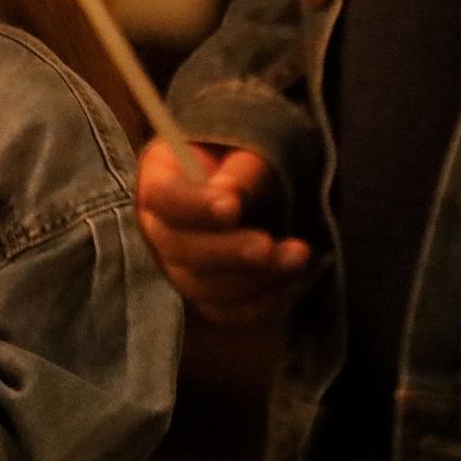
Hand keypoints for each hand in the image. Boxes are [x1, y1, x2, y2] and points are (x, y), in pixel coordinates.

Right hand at [137, 140, 316, 324]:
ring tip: (300, 256)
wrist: (256, 185)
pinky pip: (230, 312)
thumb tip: (230, 196)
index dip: (194, 206)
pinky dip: (267, 302)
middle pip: (180, 250)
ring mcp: (180, 268)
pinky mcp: (208, 296)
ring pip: (206, 288)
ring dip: (256, 279)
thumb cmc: (247, 159)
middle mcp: (160, 230)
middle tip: (270, 245)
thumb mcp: (246, 148)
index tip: (232, 206)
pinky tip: (300, 279)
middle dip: (230, 251)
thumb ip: (241, 169)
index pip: (163, 197)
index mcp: (160, 181)